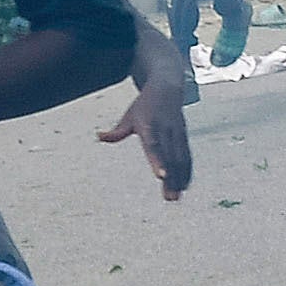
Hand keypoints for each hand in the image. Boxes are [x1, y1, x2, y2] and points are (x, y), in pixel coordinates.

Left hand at [103, 80, 195, 199]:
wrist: (167, 87)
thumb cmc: (144, 105)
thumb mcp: (128, 116)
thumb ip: (117, 132)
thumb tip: (99, 136)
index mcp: (150, 126)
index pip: (154, 146)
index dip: (158, 161)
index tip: (161, 176)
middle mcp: (165, 130)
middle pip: (169, 158)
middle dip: (170, 178)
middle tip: (169, 198)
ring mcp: (177, 133)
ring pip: (180, 159)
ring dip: (179, 179)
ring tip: (175, 197)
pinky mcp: (184, 136)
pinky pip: (186, 156)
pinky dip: (186, 171)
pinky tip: (185, 186)